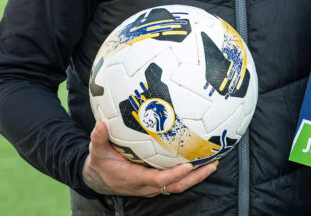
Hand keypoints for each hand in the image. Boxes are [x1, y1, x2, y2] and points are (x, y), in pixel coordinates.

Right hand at [82, 120, 217, 196]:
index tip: (188, 166)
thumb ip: (98, 139)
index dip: (173, 175)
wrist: (98, 179)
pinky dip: (189, 174)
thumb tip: (100, 124)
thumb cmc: (100, 164)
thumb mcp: (96, 152)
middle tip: (212, 164)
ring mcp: (153, 186)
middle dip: (195, 177)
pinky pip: (175, 182)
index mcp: (134, 178)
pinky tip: (201, 162)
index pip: (157, 180)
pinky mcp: (156, 183)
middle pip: (175, 186)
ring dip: (196, 177)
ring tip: (213, 163)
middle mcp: (146, 186)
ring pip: (178, 186)